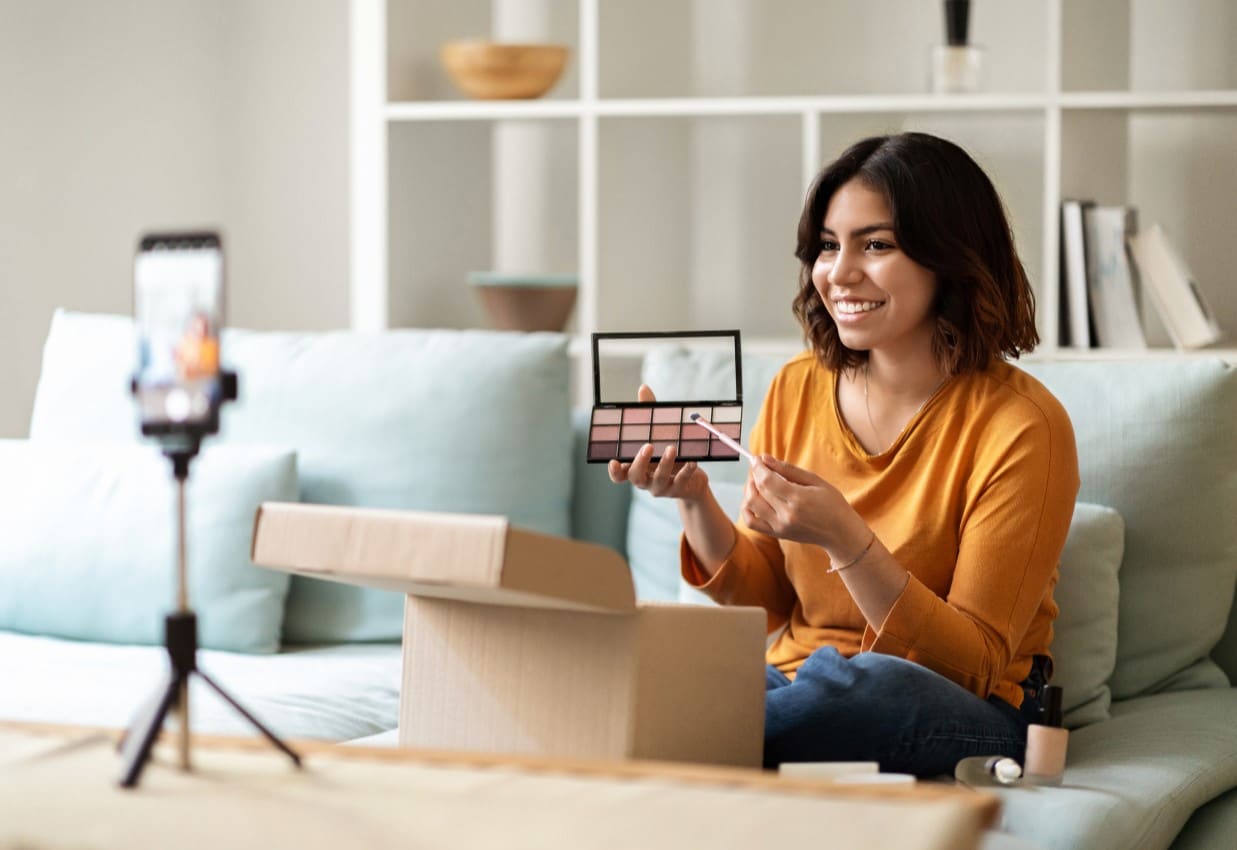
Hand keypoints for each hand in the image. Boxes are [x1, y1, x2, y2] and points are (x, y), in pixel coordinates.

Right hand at [608, 384, 710, 501]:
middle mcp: (645, 480)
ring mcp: (661, 487)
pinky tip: (693, 460)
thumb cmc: (669, 454)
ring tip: (672, 448)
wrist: (692, 481)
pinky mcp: (678, 490)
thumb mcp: (658, 434)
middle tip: (648, 446)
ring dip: (665, 463)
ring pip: (659, 480)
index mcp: (636, 468)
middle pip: (635, 477)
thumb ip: (648, 415)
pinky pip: (681, 481)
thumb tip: (643, 389)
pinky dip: (687, 471)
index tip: (614, 461)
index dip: (614, 471)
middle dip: (640, 462)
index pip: (619, 475)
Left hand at [741, 455, 853, 547]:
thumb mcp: (815, 480)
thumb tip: (764, 458)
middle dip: (755, 475)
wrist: (840, 533)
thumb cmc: (832, 503)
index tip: (756, 458)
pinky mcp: (776, 534)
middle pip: (758, 491)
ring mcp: (780, 527)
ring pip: (750, 506)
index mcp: (798, 499)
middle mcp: (786, 515)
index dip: (758, 467)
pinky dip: (747, 509)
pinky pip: (751, 522)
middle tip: (760, 467)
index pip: (767, 480)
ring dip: (749, 490)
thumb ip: (788, 469)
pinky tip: (755, 499)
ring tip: (758, 482)